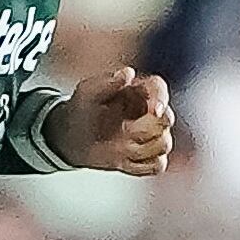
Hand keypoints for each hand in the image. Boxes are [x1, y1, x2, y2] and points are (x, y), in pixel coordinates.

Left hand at [46, 67, 174, 175]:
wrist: (72, 136)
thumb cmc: (82, 109)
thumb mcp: (88, 92)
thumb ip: (107, 82)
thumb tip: (128, 73)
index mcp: (138, 91)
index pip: (159, 88)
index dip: (161, 98)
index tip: (154, 111)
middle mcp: (149, 112)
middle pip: (167, 120)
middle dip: (150, 128)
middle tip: (126, 130)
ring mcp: (149, 136)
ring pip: (165, 144)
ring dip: (144, 148)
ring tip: (120, 146)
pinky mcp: (145, 157)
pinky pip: (158, 165)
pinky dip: (145, 165)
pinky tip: (125, 160)